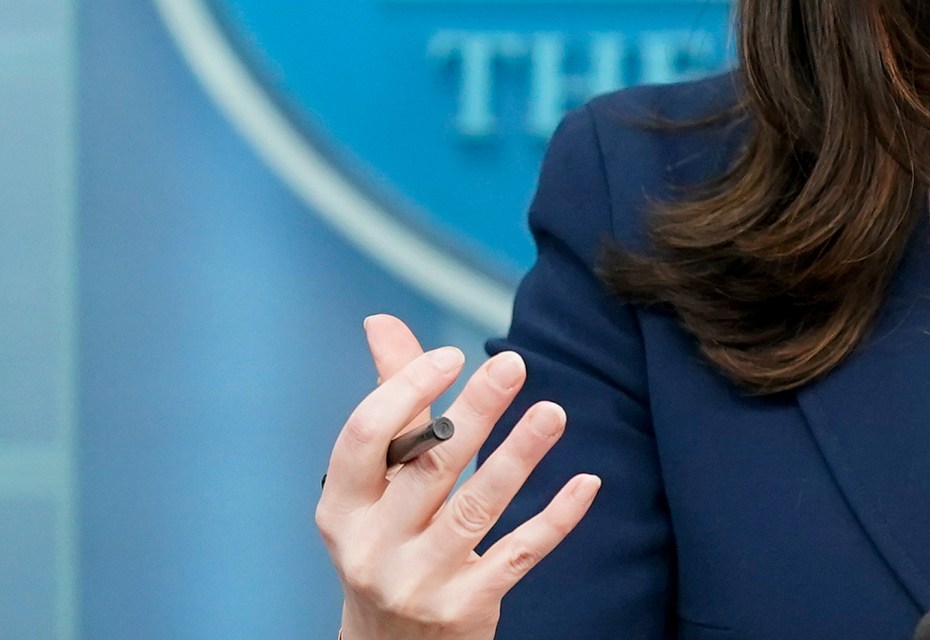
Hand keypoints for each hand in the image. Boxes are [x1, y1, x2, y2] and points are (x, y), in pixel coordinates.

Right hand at [317, 314, 601, 639]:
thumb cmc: (388, 542)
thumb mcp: (375, 485)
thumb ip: (392, 403)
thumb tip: (382, 322)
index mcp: (343, 508)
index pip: (365, 438)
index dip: (406, 390)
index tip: (452, 355)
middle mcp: (373, 548)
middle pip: (430, 468)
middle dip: (474, 413)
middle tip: (514, 364)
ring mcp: (419, 582)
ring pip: (476, 508)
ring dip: (519, 456)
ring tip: (554, 412)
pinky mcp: (466, 607)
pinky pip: (518, 554)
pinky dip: (555, 518)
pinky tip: (586, 482)